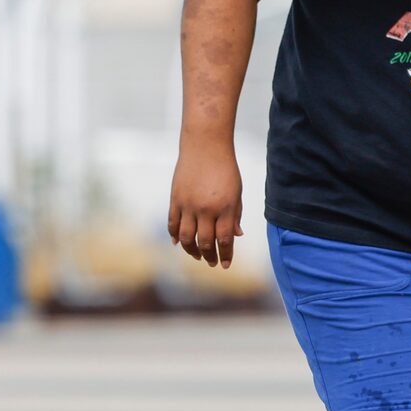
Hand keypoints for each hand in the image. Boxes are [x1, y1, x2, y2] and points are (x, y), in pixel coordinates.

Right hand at [167, 132, 241, 266]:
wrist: (205, 146)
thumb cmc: (225, 169)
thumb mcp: (237, 193)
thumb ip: (235, 215)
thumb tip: (236, 236)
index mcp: (225, 208)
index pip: (225, 240)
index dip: (225, 256)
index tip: (226, 265)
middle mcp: (206, 209)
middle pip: (205, 242)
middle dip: (209, 256)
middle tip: (211, 263)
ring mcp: (189, 204)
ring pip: (186, 237)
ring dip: (191, 250)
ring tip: (197, 255)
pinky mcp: (175, 198)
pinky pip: (173, 223)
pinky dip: (174, 235)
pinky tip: (178, 243)